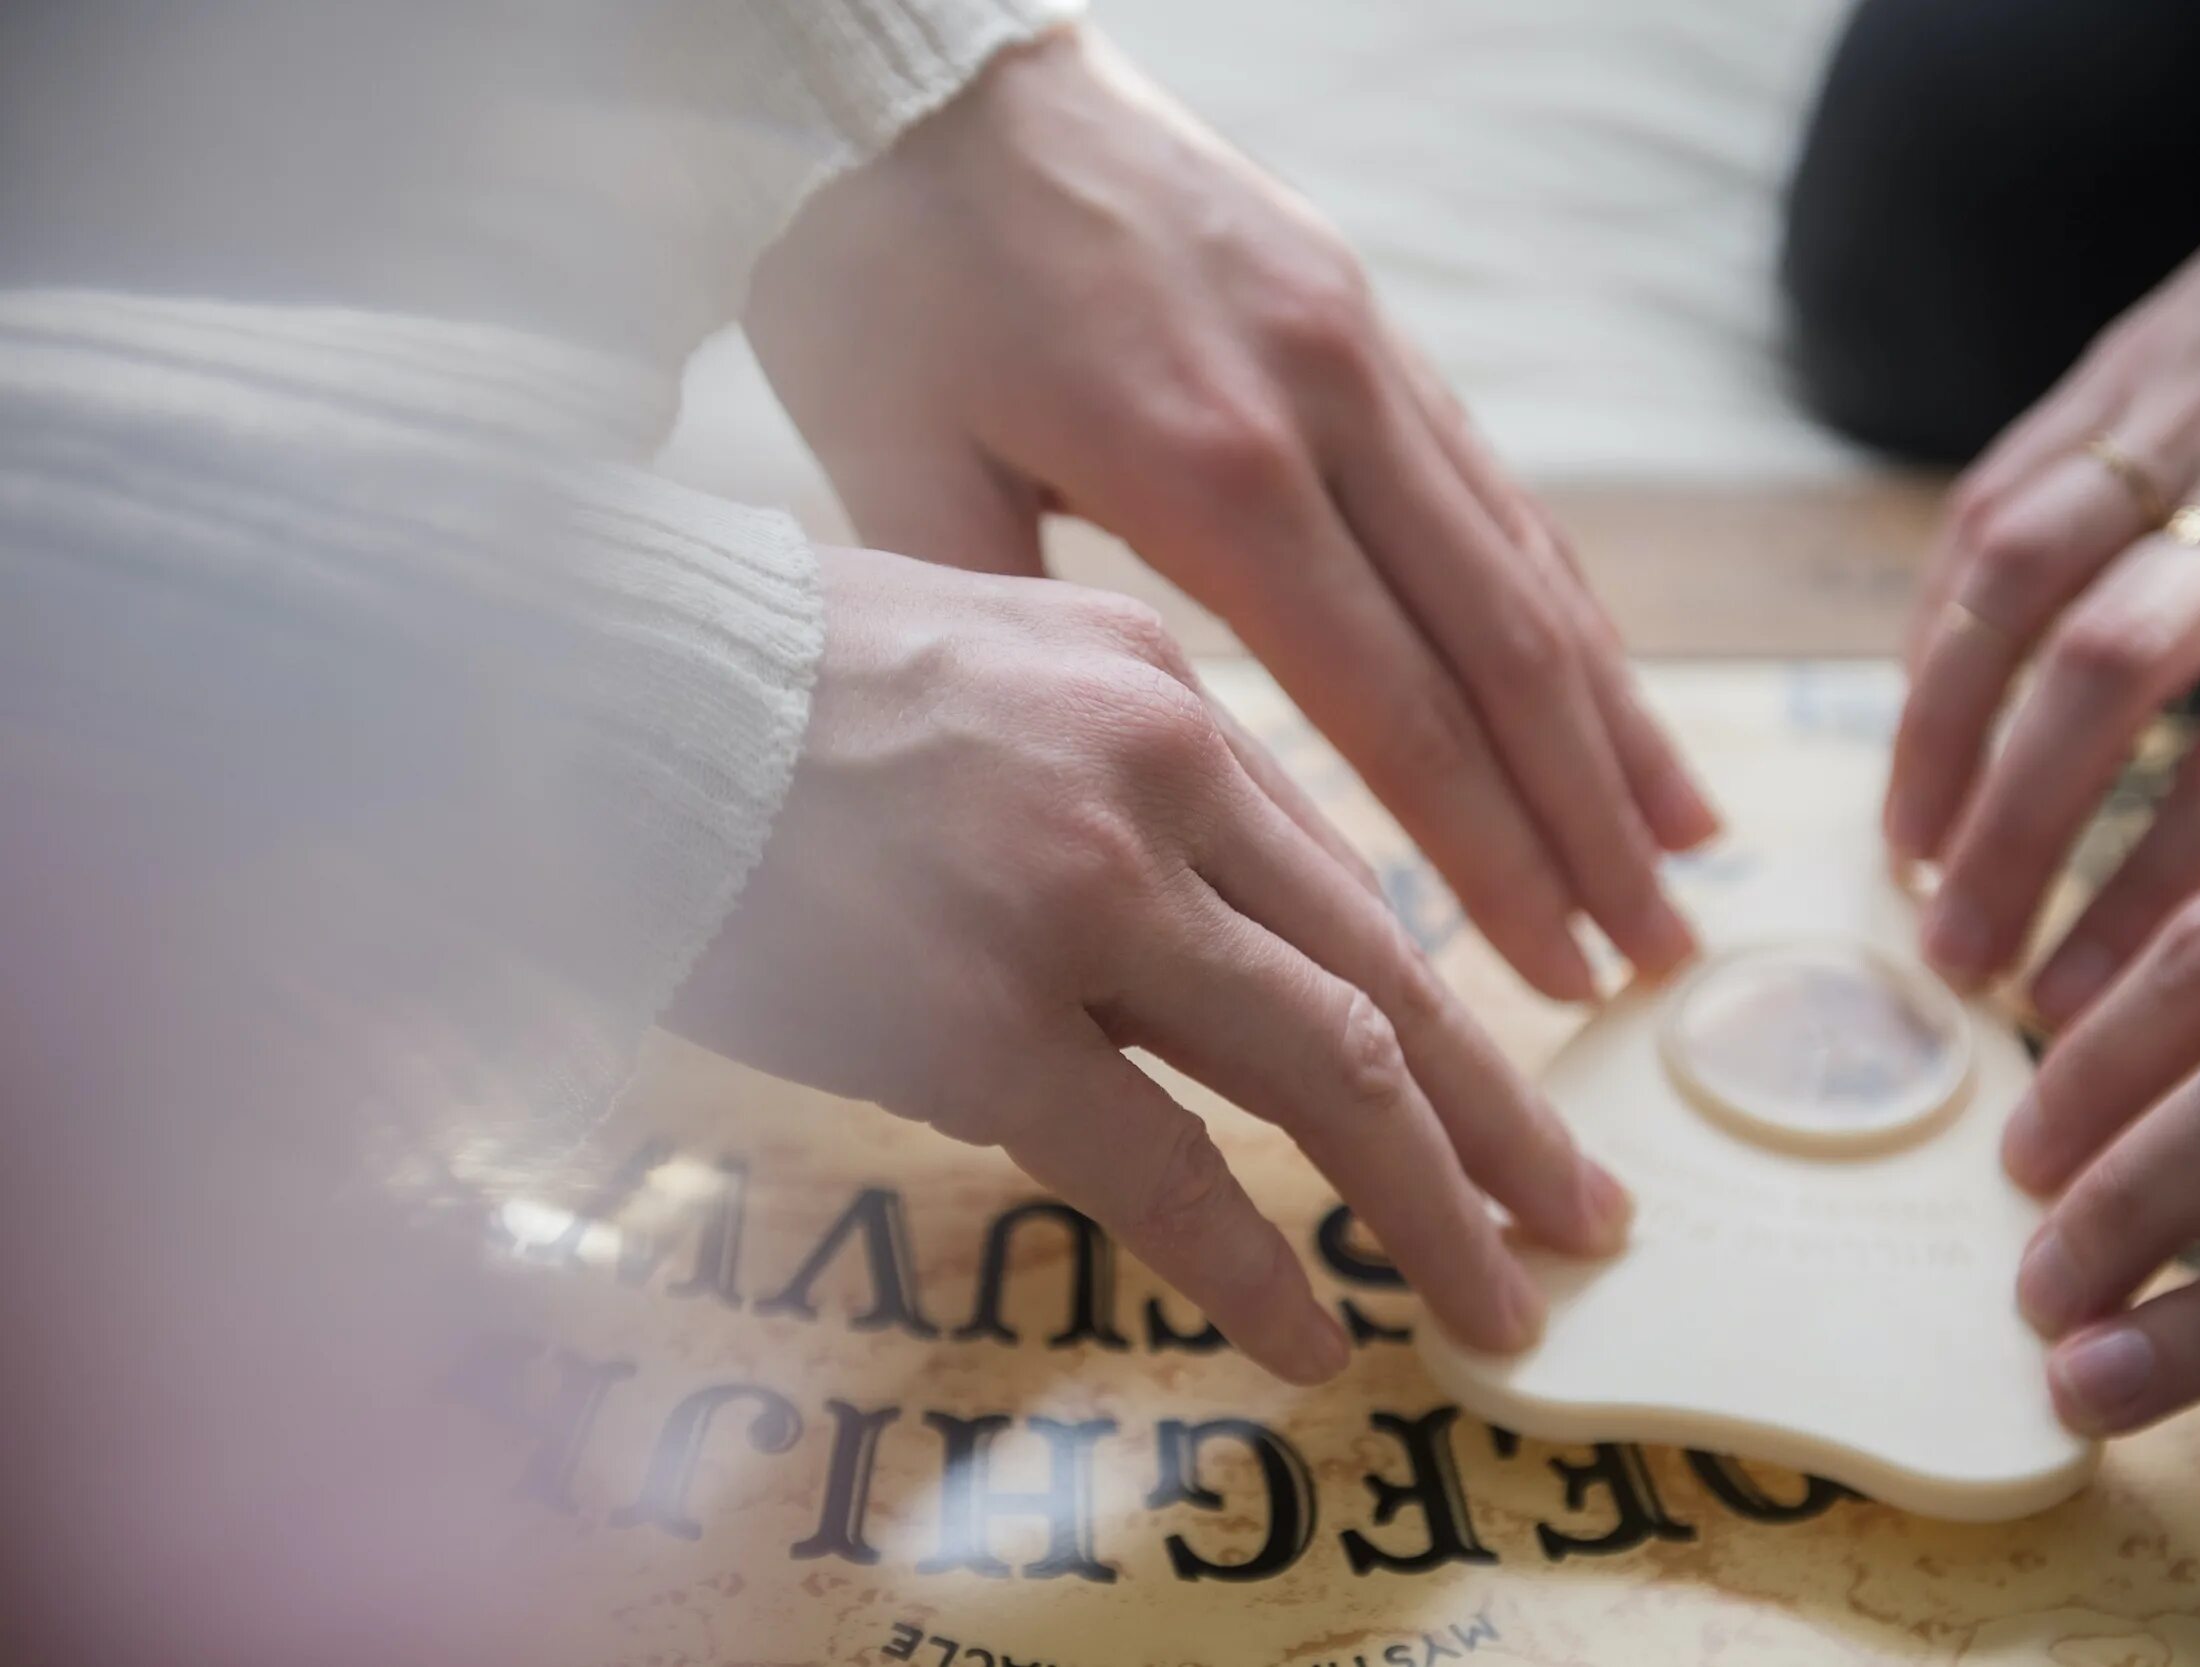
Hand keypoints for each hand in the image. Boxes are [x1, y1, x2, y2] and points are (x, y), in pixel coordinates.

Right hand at [665, 548, 1631, 1383]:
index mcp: (1162, 693)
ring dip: (1431, 1203)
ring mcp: (1077, 899)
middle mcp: (1157, 782)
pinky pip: (1163, 1169)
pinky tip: (1313, 1339)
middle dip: (1503, 1120)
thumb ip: (1117, 771)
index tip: (1513, 1088)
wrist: (589, 690)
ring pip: (1326, 1070)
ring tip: (1499, 1302)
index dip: (1450, 1006)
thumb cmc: (761, 688)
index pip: (1349, 880)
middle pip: (1386, 978)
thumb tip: (1214, 908)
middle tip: (1582, 1217)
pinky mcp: (975, 1015)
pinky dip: (1255, 1266)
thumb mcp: (985, 665)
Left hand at [745, 25, 1714, 1002]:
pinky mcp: (1374, 316)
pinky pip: (1496, 485)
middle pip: (1503, 651)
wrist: (927, 55)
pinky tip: (1609, 682)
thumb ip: (1002, 632)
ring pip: (1530, 564)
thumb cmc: (888, 266)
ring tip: (1685, 845)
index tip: (1556, 972)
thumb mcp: (895, 460)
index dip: (1492, 854)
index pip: (1396, 708)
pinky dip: (1568, 600)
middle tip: (1662, 954)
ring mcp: (1368, 352)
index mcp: (1208, 468)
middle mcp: (1327, 408)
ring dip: (1614, 717)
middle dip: (1589, 819)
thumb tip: (1069, 791)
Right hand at [1885, 47, 2199, 1017]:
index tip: (2085, 1000)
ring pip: (2013, 587)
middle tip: (1963, 959)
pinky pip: (1987, 516)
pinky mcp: (2103, 386)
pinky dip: (1934, 634)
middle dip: (2018, 832)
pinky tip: (1915, 727)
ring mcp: (2175, 426)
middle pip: (2111, 673)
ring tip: (1904, 857)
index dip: (2160, 882)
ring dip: (1939, 737)